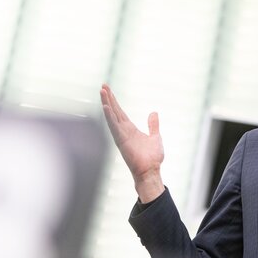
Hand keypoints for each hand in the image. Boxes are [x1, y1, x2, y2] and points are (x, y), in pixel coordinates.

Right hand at [100, 84, 164, 202]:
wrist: (151, 171)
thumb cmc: (152, 158)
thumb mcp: (155, 136)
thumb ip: (153, 125)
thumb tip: (153, 113)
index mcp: (130, 130)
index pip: (120, 112)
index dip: (114, 101)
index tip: (108, 90)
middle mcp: (123, 131)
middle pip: (114, 111)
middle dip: (108, 98)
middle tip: (103, 86)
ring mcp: (121, 136)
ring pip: (112, 116)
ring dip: (107, 104)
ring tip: (102, 91)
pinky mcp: (121, 141)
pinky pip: (114, 127)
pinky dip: (110, 117)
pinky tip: (106, 107)